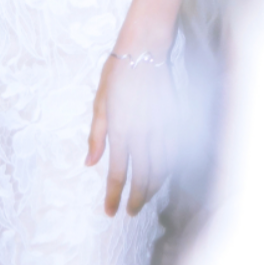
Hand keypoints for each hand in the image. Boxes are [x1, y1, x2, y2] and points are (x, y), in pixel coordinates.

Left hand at [86, 51, 176, 217]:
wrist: (145, 51)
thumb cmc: (118, 74)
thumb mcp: (100, 101)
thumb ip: (96, 135)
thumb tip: (89, 163)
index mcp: (120, 129)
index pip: (117, 172)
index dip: (113, 195)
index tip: (111, 212)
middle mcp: (141, 133)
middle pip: (141, 176)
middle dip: (135, 199)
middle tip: (131, 214)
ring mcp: (160, 128)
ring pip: (159, 169)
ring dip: (151, 189)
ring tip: (144, 200)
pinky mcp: (173, 121)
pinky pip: (172, 154)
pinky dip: (167, 171)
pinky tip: (162, 177)